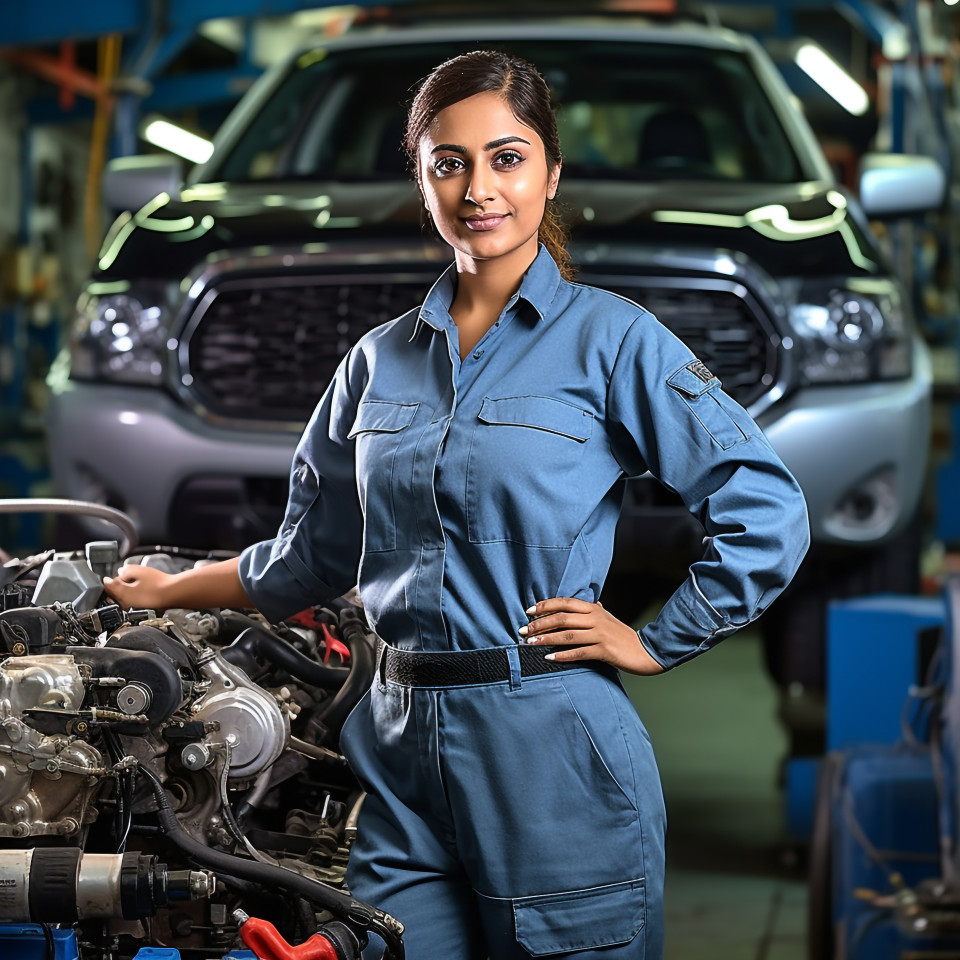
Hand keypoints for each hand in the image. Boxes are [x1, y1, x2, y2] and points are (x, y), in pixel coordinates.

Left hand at [102, 564, 172, 610]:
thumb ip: (125, 570)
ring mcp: (132, 607)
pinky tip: (140, 588)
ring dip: (123, 589)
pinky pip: (130, 600)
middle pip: (113, 592)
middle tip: (124, 577)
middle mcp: (124, 603)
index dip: (106, 579)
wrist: (172, 594)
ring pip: (121, 596)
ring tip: (134, 582)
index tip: (106, 576)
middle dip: (116, 584)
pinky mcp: (139, 608)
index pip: (107, 586)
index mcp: (122, 594)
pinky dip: (131, 594)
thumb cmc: (158, 583)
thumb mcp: (139, 571)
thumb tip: (119, 573)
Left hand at [520, 597, 665, 675]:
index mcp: (594, 609)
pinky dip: (562, 655)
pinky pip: (579, 653)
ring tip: (530, 644)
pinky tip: (549, 658)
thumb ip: (595, 611)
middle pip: (562, 618)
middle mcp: (596, 619)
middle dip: (539, 624)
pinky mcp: (604, 651)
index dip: (545, 605)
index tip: (529, 611)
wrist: (646, 651)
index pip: (565, 602)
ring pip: (567, 635)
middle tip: (523, 631)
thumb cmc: (623, 636)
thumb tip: (587, 602)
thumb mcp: (608, 619)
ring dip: (546, 639)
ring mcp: (600, 634)